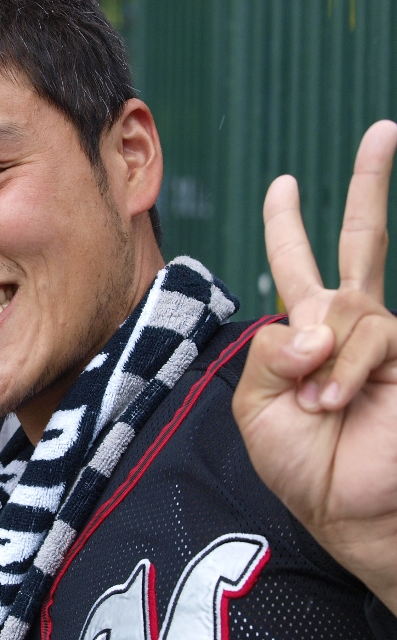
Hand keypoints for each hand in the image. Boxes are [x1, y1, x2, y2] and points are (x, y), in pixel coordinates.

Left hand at [233, 120, 396, 613]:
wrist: (347, 510)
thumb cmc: (300, 463)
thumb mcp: (255, 406)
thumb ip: (267, 354)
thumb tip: (305, 323)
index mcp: (304, 331)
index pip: (297, 263)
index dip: (287, 224)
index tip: (283, 184)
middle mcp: (348, 323)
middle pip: (362, 240)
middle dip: (370, 185)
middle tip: (384, 130)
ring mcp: (386, 337)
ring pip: (349, 312)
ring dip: (326, 364)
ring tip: (321, 406)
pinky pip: (374, 337)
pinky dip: (348, 370)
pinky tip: (340, 398)